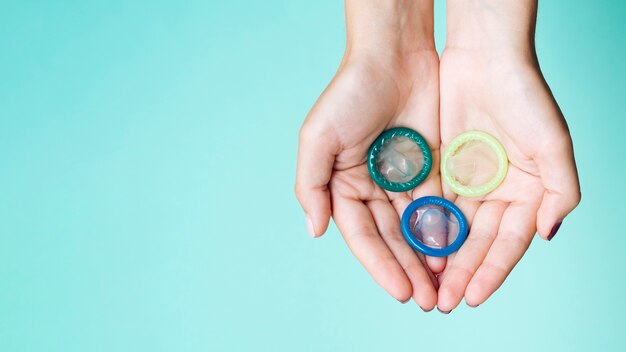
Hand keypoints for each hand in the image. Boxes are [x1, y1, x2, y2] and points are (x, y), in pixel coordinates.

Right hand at [295, 0, 442, 308]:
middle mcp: (372, 188)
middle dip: (407, 269)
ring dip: (428, 257)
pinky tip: (458, 253)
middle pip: (391, 238)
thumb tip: (314, 230)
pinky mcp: (432, 168)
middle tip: (426, 300)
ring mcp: (403, 180)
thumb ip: (310, 184)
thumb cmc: (350, 92)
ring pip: (417, 228)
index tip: (399, 290)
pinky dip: (447, 229)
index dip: (379, 264)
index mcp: (342, 185)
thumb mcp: (317, 136)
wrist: (394, 54)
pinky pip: (440, 205)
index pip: (361, 235)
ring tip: (443, 287)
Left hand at [436, 0, 580, 310]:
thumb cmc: (525, 95)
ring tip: (427, 284)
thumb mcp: (554, 143)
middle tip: (444, 301)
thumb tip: (547, 234)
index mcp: (528, 191)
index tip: (474, 296)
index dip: (492, 271)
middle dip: (462, 272)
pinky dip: (423, 226)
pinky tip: (412, 248)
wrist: (485, 56)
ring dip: (441, 256)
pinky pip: (431, 202)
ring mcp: (469, 180)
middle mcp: (498, 191)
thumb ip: (559, 191)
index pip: (508, 242)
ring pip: (453, 228)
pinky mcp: (442, 167)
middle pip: (478, 241)